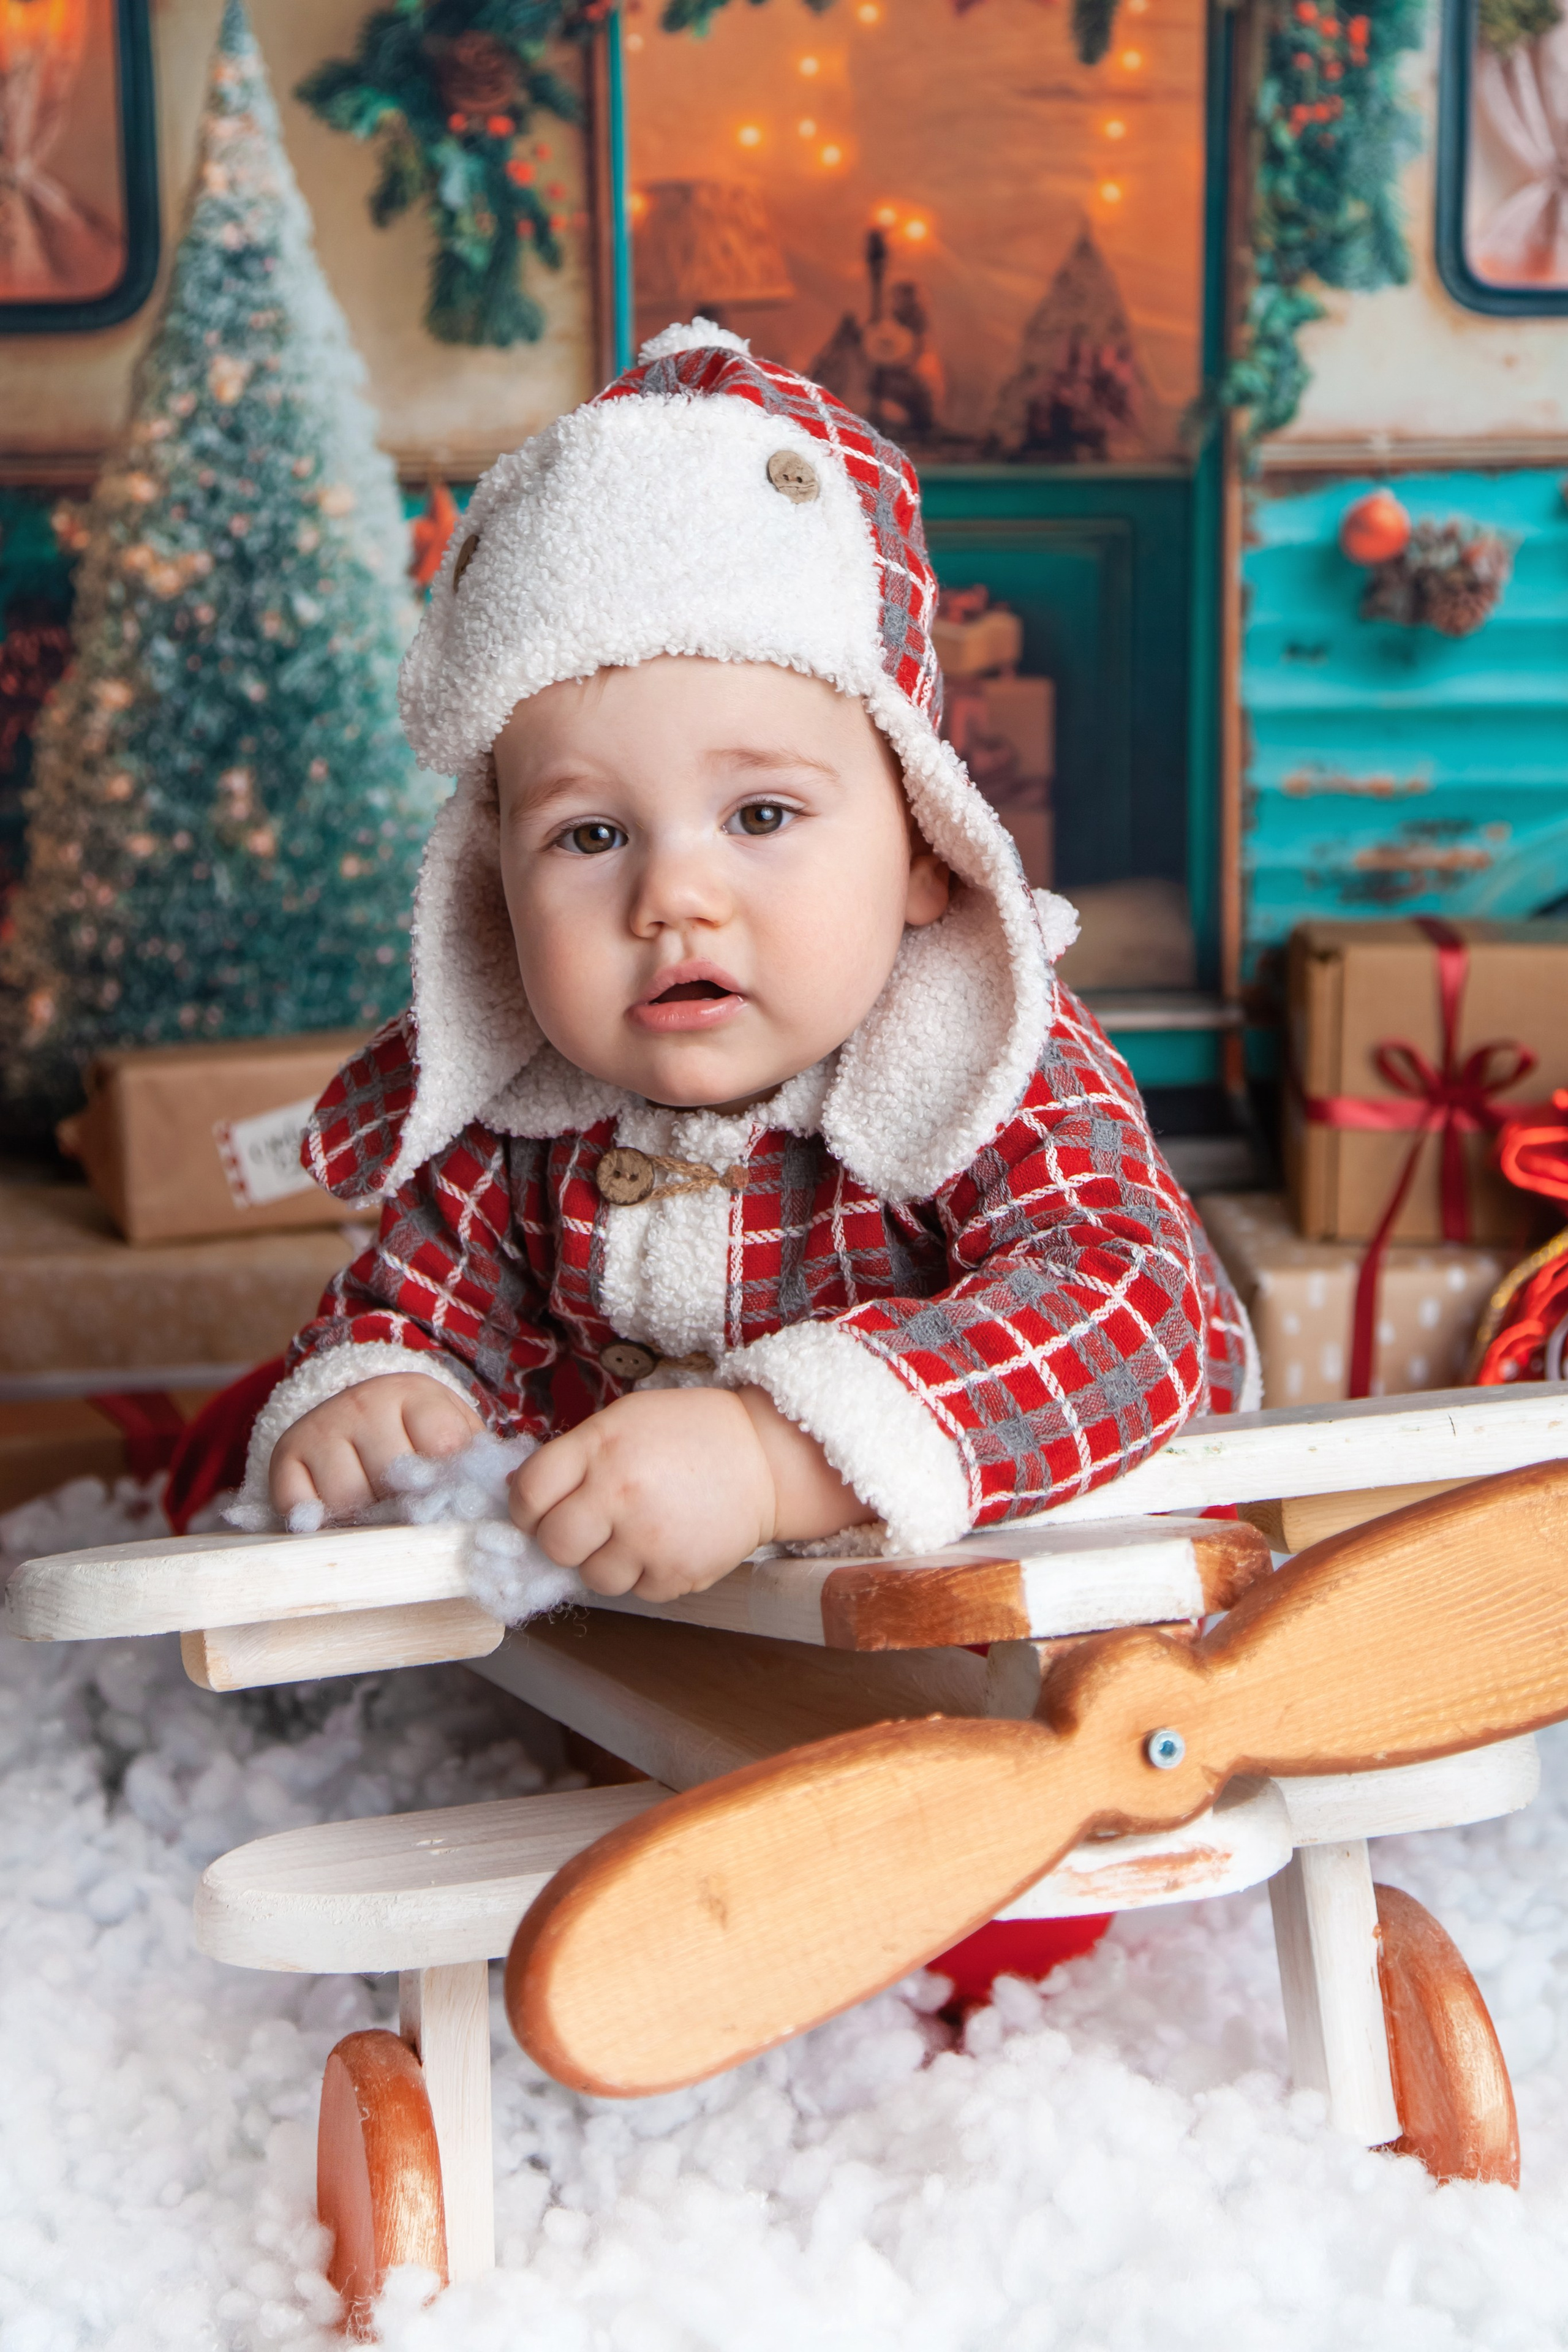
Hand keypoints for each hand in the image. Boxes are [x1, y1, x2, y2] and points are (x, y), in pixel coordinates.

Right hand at [269, 1372, 483, 1519]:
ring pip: (348, 1498)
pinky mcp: (286, 1455)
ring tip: (375, 1509)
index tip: (449, 1500)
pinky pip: (302, 1508)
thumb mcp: (454, 1434)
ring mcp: (322, 1426)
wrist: (357, 1414)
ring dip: (364, 1518)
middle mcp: (364, 1402)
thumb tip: (504, 1498)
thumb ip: (476, 1462)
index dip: (449, 1483)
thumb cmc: (416, 1438)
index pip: (443, 1445)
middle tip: (409, 1510)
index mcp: (417, 1395)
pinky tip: (336, 1515)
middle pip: (393, 1477)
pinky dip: (319, 1523)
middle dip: (406, 1505)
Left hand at [508, 1385, 873, 1601]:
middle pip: (554, 1544)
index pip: (527, 1495)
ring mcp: (649, 1539)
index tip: (540, 1509)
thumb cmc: (689, 1433)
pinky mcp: (678, 1573)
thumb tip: (518, 1494)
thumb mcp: (623, 1421)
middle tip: (586, 1526)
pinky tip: (666, 1542)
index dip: (526, 1508)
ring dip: (605, 1561)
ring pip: (593, 1578)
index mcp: (600, 1448)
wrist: (765, 1457)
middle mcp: (619, 1494)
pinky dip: (646, 1574)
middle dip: (562, 1539)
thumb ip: (571, 1456)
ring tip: (634, 1532)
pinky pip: (638, 1592)